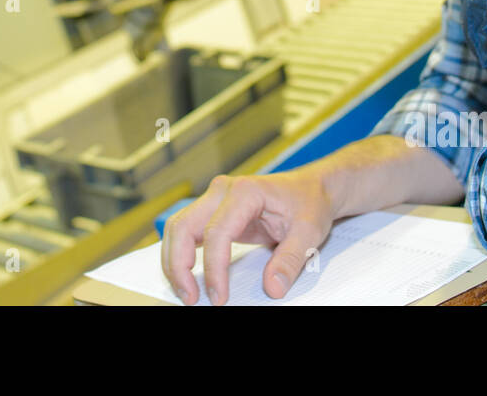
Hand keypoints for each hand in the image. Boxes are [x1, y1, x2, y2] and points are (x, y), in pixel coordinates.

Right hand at [161, 168, 333, 304]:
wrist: (312, 187)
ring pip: (178, 227)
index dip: (214, 268)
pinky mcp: (213, 211)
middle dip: (179, 265)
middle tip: (190, 297)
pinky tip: (185, 274)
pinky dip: (179, 253)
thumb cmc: (309, 202)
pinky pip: (186, 230)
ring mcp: (215, 199)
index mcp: (245, 191)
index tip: (219, 296)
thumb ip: (290, 260)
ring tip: (186, 291)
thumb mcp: (309, 232)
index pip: (216, 232)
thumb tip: (271, 288)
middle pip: (183, 226)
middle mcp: (222, 191)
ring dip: (174, 260)